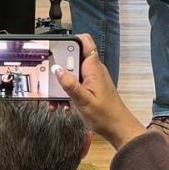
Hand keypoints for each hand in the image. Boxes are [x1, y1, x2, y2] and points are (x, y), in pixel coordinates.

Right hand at [53, 34, 145, 149]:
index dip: (70, 40)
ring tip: (55, 98)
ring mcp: (91, 78)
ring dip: (61, 84)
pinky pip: (74, 83)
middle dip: (59, 67)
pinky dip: (66, 92)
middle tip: (49, 77)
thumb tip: (57, 69)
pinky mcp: (89, 87)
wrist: (118, 129)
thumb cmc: (106, 116)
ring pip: (71, 73)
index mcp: (93, 68)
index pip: (85, 42)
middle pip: (72, 58)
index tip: (55, 47)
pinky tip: (63, 104)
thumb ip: (70, 84)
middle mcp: (92, 70)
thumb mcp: (84, 101)